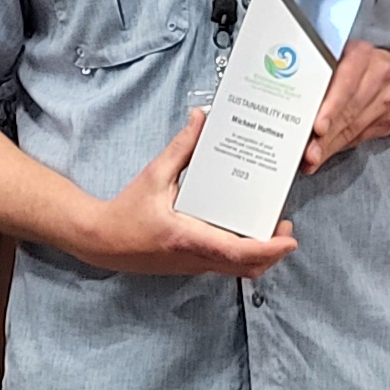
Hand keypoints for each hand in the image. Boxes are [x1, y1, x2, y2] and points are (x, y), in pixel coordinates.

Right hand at [77, 110, 296, 276]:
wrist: (101, 242)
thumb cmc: (126, 212)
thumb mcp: (154, 175)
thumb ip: (181, 147)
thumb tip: (201, 119)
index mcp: (186, 236)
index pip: (236, 251)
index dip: (268, 249)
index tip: (289, 239)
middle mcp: (194, 257)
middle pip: (246, 268)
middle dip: (272, 252)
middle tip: (285, 227)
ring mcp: (193, 266)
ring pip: (237, 270)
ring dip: (259, 254)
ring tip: (270, 226)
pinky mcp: (191, 266)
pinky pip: (224, 266)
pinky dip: (242, 253)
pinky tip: (244, 230)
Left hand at [302, 46, 389, 172]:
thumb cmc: (358, 67)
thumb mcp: (342, 59)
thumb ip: (324, 77)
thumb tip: (296, 111)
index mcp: (360, 54)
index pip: (346, 83)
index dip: (331, 108)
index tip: (318, 127)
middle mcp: (378, 74)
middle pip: (349, 110)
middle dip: (326, 135)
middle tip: (309, 152)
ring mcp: (387, 98)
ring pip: (354, 127)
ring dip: (330, 145)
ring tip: (312, 158)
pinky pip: (360, 136)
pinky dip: (339, 147)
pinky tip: (325, 154)